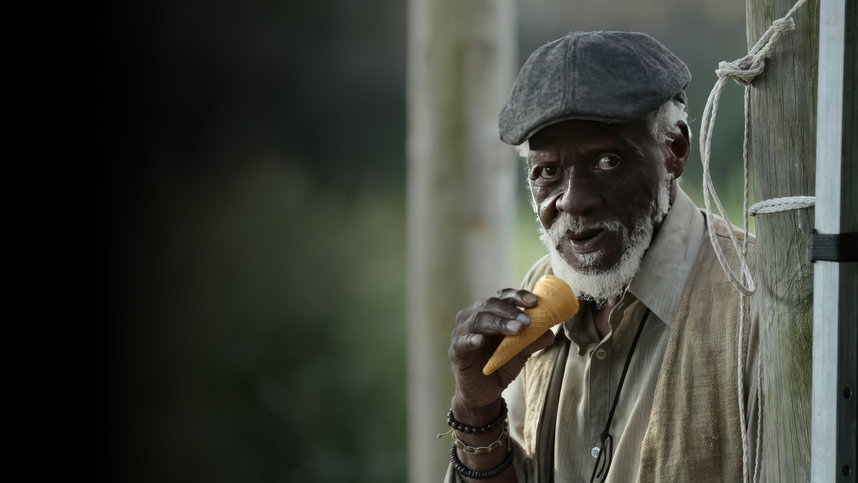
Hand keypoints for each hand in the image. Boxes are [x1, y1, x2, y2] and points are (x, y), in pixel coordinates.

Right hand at [448, 288, 555, 422]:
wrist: (484, 393)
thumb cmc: (500, 365)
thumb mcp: (520, 352)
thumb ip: (532, 341)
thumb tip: (550, 331)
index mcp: (489, 311)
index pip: (503, 297)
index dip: (517, 296)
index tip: (535, 302)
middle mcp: (473, 316)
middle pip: (490, 304)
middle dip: (510, 311)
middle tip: (527, 322)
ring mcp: (462, 332)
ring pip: (478, 320)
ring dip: (498, 323)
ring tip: (516, 330)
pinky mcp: (455, 350)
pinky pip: (461, 342)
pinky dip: (470, 340)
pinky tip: (479, 341)